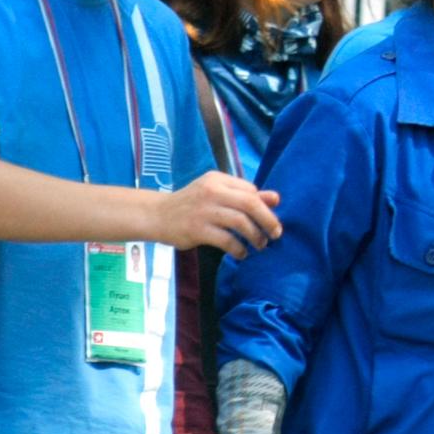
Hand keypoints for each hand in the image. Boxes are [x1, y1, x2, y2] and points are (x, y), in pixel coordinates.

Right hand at [153, 172, 281, 258]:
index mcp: (217, 179)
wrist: (156, 215)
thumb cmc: (191, 204)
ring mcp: (204, 211)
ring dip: (255, 236)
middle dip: (268, 220)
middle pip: (250, 203)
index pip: (250, 190)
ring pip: (240, 222)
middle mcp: (212, 192)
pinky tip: (242, 253)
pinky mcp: (196, 230)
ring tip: (260, 245)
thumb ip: (243, 195)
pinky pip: (226, 240)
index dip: (262, 205)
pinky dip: (238, 248)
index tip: (267, 218)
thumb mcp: (216, 193)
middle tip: (277, 233)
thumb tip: (276, 198)